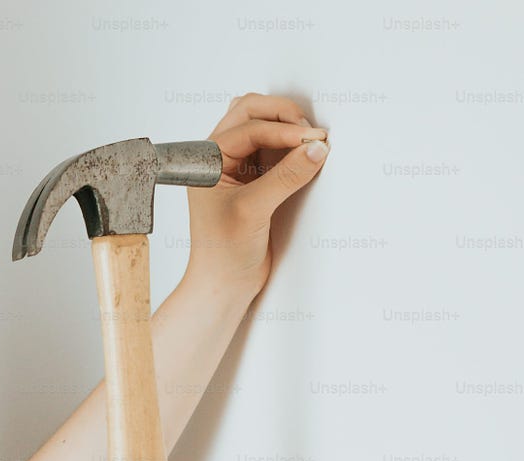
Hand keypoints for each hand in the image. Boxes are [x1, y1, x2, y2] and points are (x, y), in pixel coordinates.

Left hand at [183, 92, 329, 298]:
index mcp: (207, 160)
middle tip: (312, 134)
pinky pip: (273, 149)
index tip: (313, 139)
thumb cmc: (222, 253)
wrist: (224, 283)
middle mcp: (218, 158)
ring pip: (262, 127)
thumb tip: (316, 148)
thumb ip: (286, 177)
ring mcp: (236, 167)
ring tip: (312, 143)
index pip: (249, 128)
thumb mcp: (254, 211)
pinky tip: (307, 154)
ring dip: (288, 129)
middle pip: (251, 113)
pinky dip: (290, 146)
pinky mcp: (253, 179)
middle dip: (284, 118)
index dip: (283, 130)